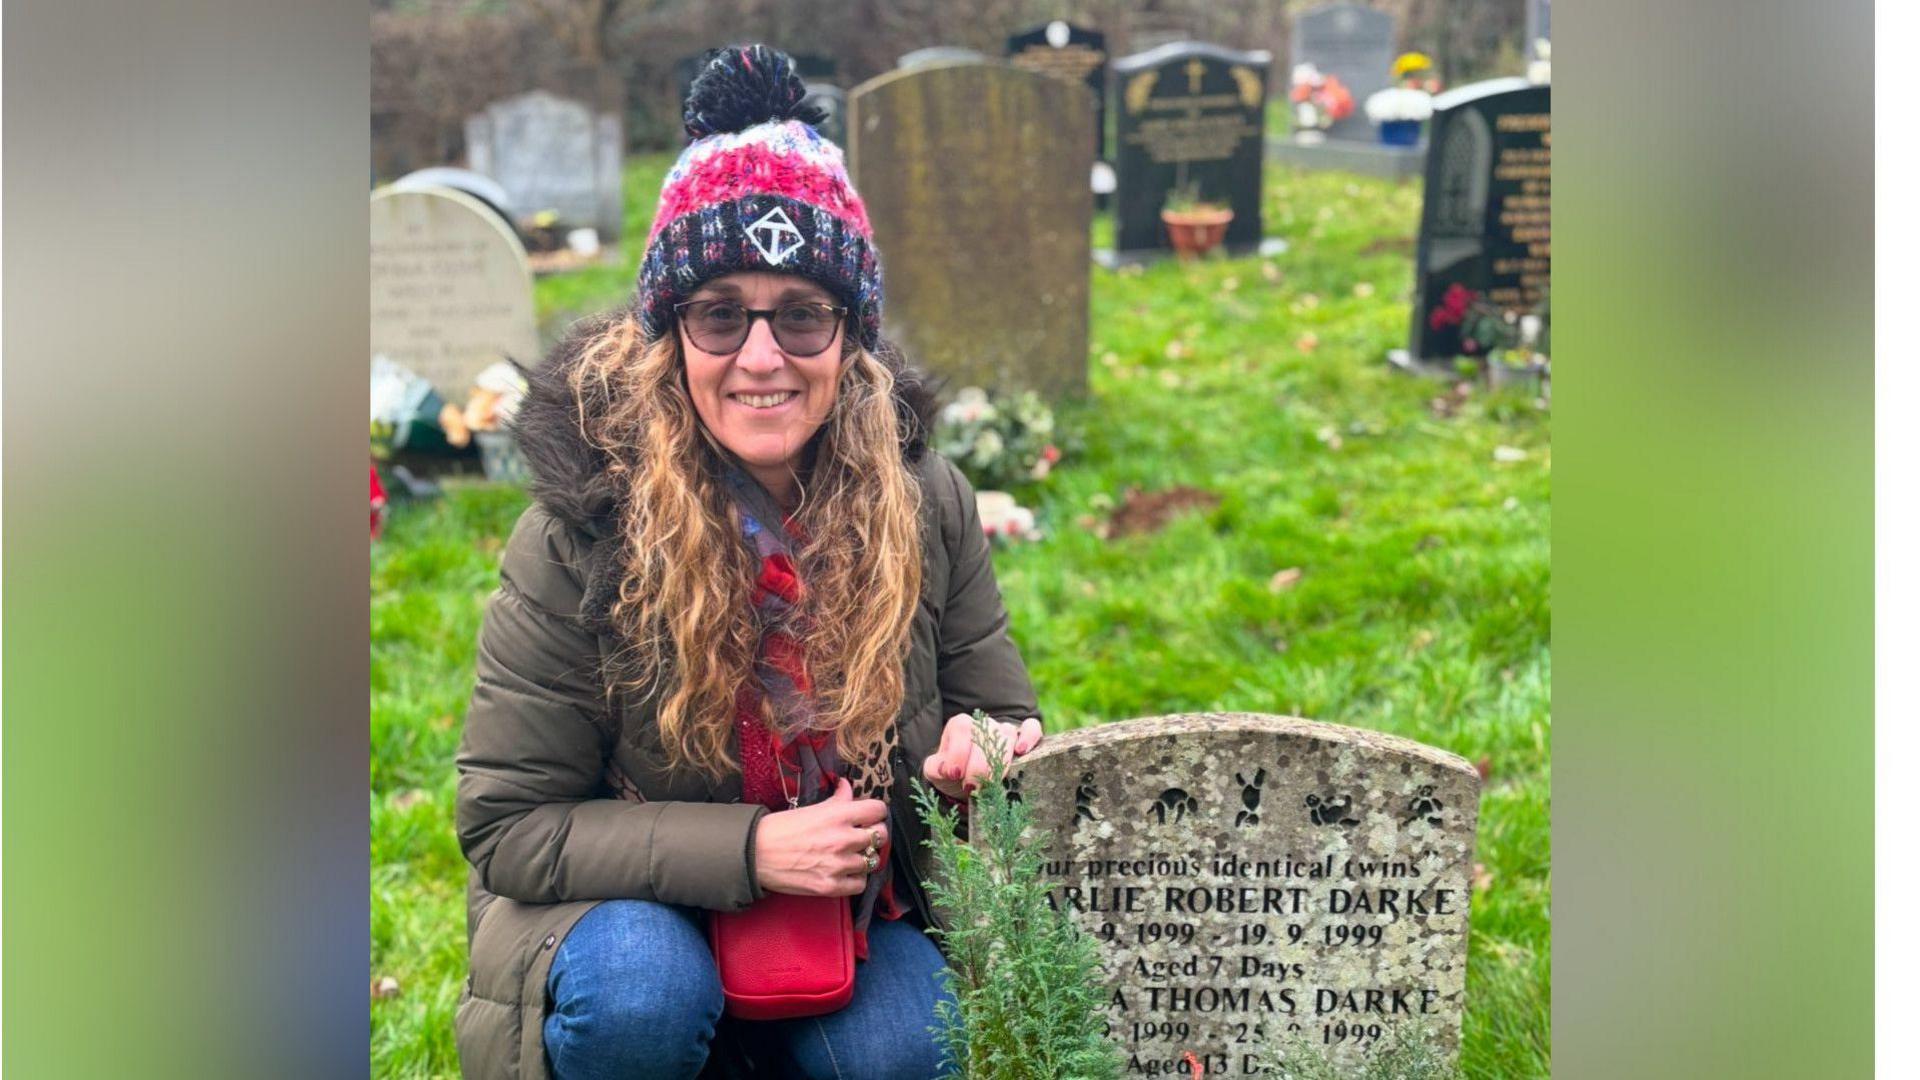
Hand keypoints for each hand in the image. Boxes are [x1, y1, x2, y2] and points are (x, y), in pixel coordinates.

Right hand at [754, 777, 888, 896]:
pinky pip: (860, 884)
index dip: (875, 812)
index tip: (870, 816)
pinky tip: (845, 872)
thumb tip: (847, 787)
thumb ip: (836, 800)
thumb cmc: (781, 828)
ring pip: (871, 861)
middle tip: (862, 836)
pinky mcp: (831, 886)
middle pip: (880, 836)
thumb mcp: (811, 808)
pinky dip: (855, 879)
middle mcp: (843, 839)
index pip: (878, 810)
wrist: (756, 853)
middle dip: (873, 834)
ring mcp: (839, 864)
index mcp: (839, 815)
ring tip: (851, 855)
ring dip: (863, 857)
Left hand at [922, 713, 1043, 800]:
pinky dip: (1029, 736)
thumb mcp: (938, 772)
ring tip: (994, 781)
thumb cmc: (955, 774)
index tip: (955, 775)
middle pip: (985, 733)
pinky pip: (1031, 728)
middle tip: (973, 788)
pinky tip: (1022, 752)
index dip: (958, 752)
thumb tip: (946, 768)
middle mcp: (983, 725)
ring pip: (1007, 733)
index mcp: (961, 726)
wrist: (970, 783)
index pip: (962, 728)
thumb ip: (935, 768)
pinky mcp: (1024, 738)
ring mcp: (1004, 730)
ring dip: (1001, 759)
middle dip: (979, 764)